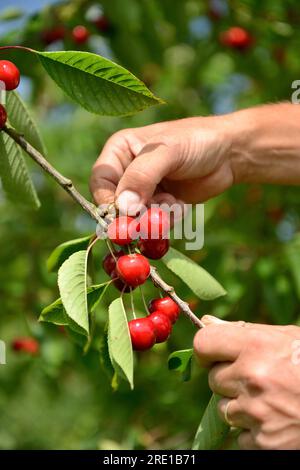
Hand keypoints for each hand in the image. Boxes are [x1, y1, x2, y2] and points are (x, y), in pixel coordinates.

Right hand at [90, 116, 234, 211]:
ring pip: (136, 218)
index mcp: (120, 150)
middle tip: (150, 222)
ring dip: (154, 217)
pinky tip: (181, 206)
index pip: (101, 181)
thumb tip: (123, 208)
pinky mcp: (160, 206)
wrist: (229, 153)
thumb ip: (142, 176)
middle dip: (134, 216)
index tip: (124, 215)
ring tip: (174, 203)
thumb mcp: (168, 152)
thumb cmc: (197, 142)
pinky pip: (153, 224)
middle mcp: (127, 171)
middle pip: (116, 204)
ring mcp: (144, 191)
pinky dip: (166, 220)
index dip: (108, 201)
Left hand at [193, 316, 299, 449]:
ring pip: (224, 409)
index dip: (207, 350)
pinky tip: (277, 419)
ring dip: (241, 405)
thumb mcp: (284, 337)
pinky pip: (240, 436)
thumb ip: (242, 331)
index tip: (214, 355)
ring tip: (271, 399)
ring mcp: (256, 412)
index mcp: (255, 345)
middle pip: (213, 379)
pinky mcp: (264, 443)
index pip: (203, 344)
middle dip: (229, 379)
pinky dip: (254, 431)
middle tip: (257, 378)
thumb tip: (206, 322)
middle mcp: (252, 377)